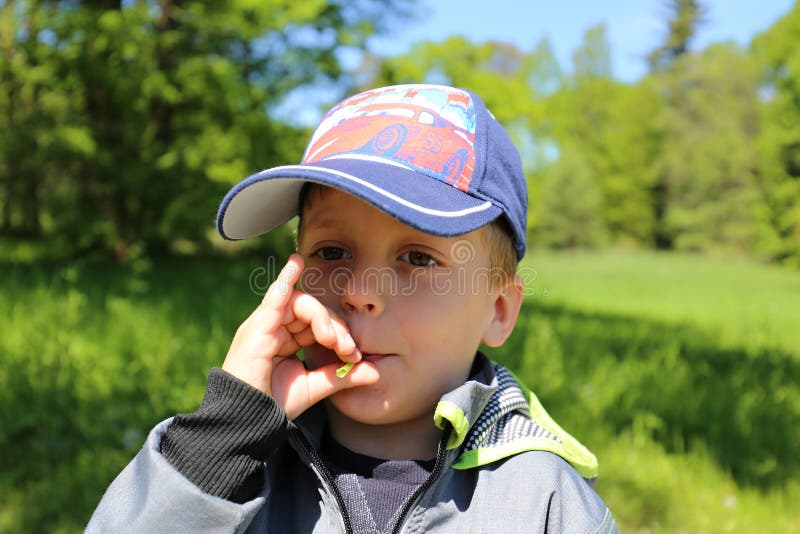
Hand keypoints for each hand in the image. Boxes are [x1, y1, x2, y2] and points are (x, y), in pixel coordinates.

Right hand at [221, 254, 378, 418]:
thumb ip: (341, 376)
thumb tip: (375, 371)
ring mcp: (265, 325)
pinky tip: (295, 263)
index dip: (339, 334)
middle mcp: (275, 328)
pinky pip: (274, 296)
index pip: (318, 324)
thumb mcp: (314, 388)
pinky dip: (285, 278)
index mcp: (286, 341)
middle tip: (348, 349)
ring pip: (301, 304)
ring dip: (323, 318)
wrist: (247, 422)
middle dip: (335, 327)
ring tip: (332, 340)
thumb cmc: (274, 406)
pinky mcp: (257, 327)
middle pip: (312, 311)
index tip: (354, 355)